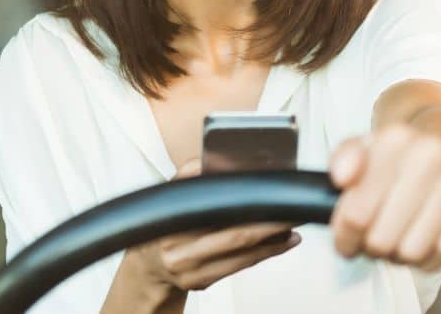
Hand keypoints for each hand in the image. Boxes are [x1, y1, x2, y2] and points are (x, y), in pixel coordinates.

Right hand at [127, 159, 301, 292]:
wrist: (146, 266)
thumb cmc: (165, 223)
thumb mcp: (168, 194)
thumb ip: (188, 175)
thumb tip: (218, 157)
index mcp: (168, 218)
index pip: (211, 204)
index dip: (244, 197)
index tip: (268, 186)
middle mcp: (176, 248)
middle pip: (235, 234)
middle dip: (270, 222)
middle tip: (293, 208)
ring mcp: (188, 270)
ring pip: (242, 253)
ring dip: (274, 240)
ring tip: (293, 225)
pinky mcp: (201, 283)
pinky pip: (241, 266)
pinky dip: (266, 253)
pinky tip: (284, 241)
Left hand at [328, 123, 440, 270]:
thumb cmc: (398, 152)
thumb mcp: (360, 148)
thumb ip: (343, 159)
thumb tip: (341, 176)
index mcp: (393, 140)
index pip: (357, 214)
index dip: (346, 237)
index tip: (346, 242)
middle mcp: (430, 152)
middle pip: (384, 238)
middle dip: (373, 248)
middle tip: (376, 241)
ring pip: (415, 249)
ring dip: (401, 256)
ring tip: (399, 242)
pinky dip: (433, 257)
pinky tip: (426, 245)